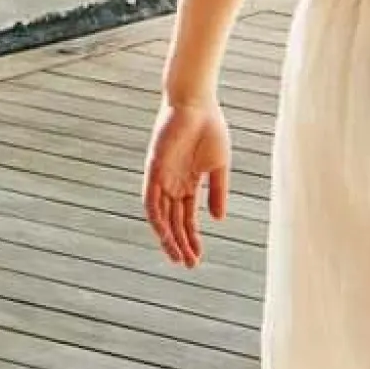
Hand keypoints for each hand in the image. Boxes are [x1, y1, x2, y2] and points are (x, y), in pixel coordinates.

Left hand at [143, 93, 230, 268]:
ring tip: (178, 258)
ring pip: (161, 217)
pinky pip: (151, 200)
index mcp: (188, 183)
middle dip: (181, 244)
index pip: (186, 218)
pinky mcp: (153, 169)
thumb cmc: (209, 128)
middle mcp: (172, 184)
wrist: (197, 103)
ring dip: (169, 238)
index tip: (199, 258)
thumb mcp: (218, 166)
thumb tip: (218, 220)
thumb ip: (218, 192)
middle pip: (173, 222)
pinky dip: (156, 219)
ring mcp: (162, 178)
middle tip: (189, 265)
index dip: (192, 239)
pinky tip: (165, 235)